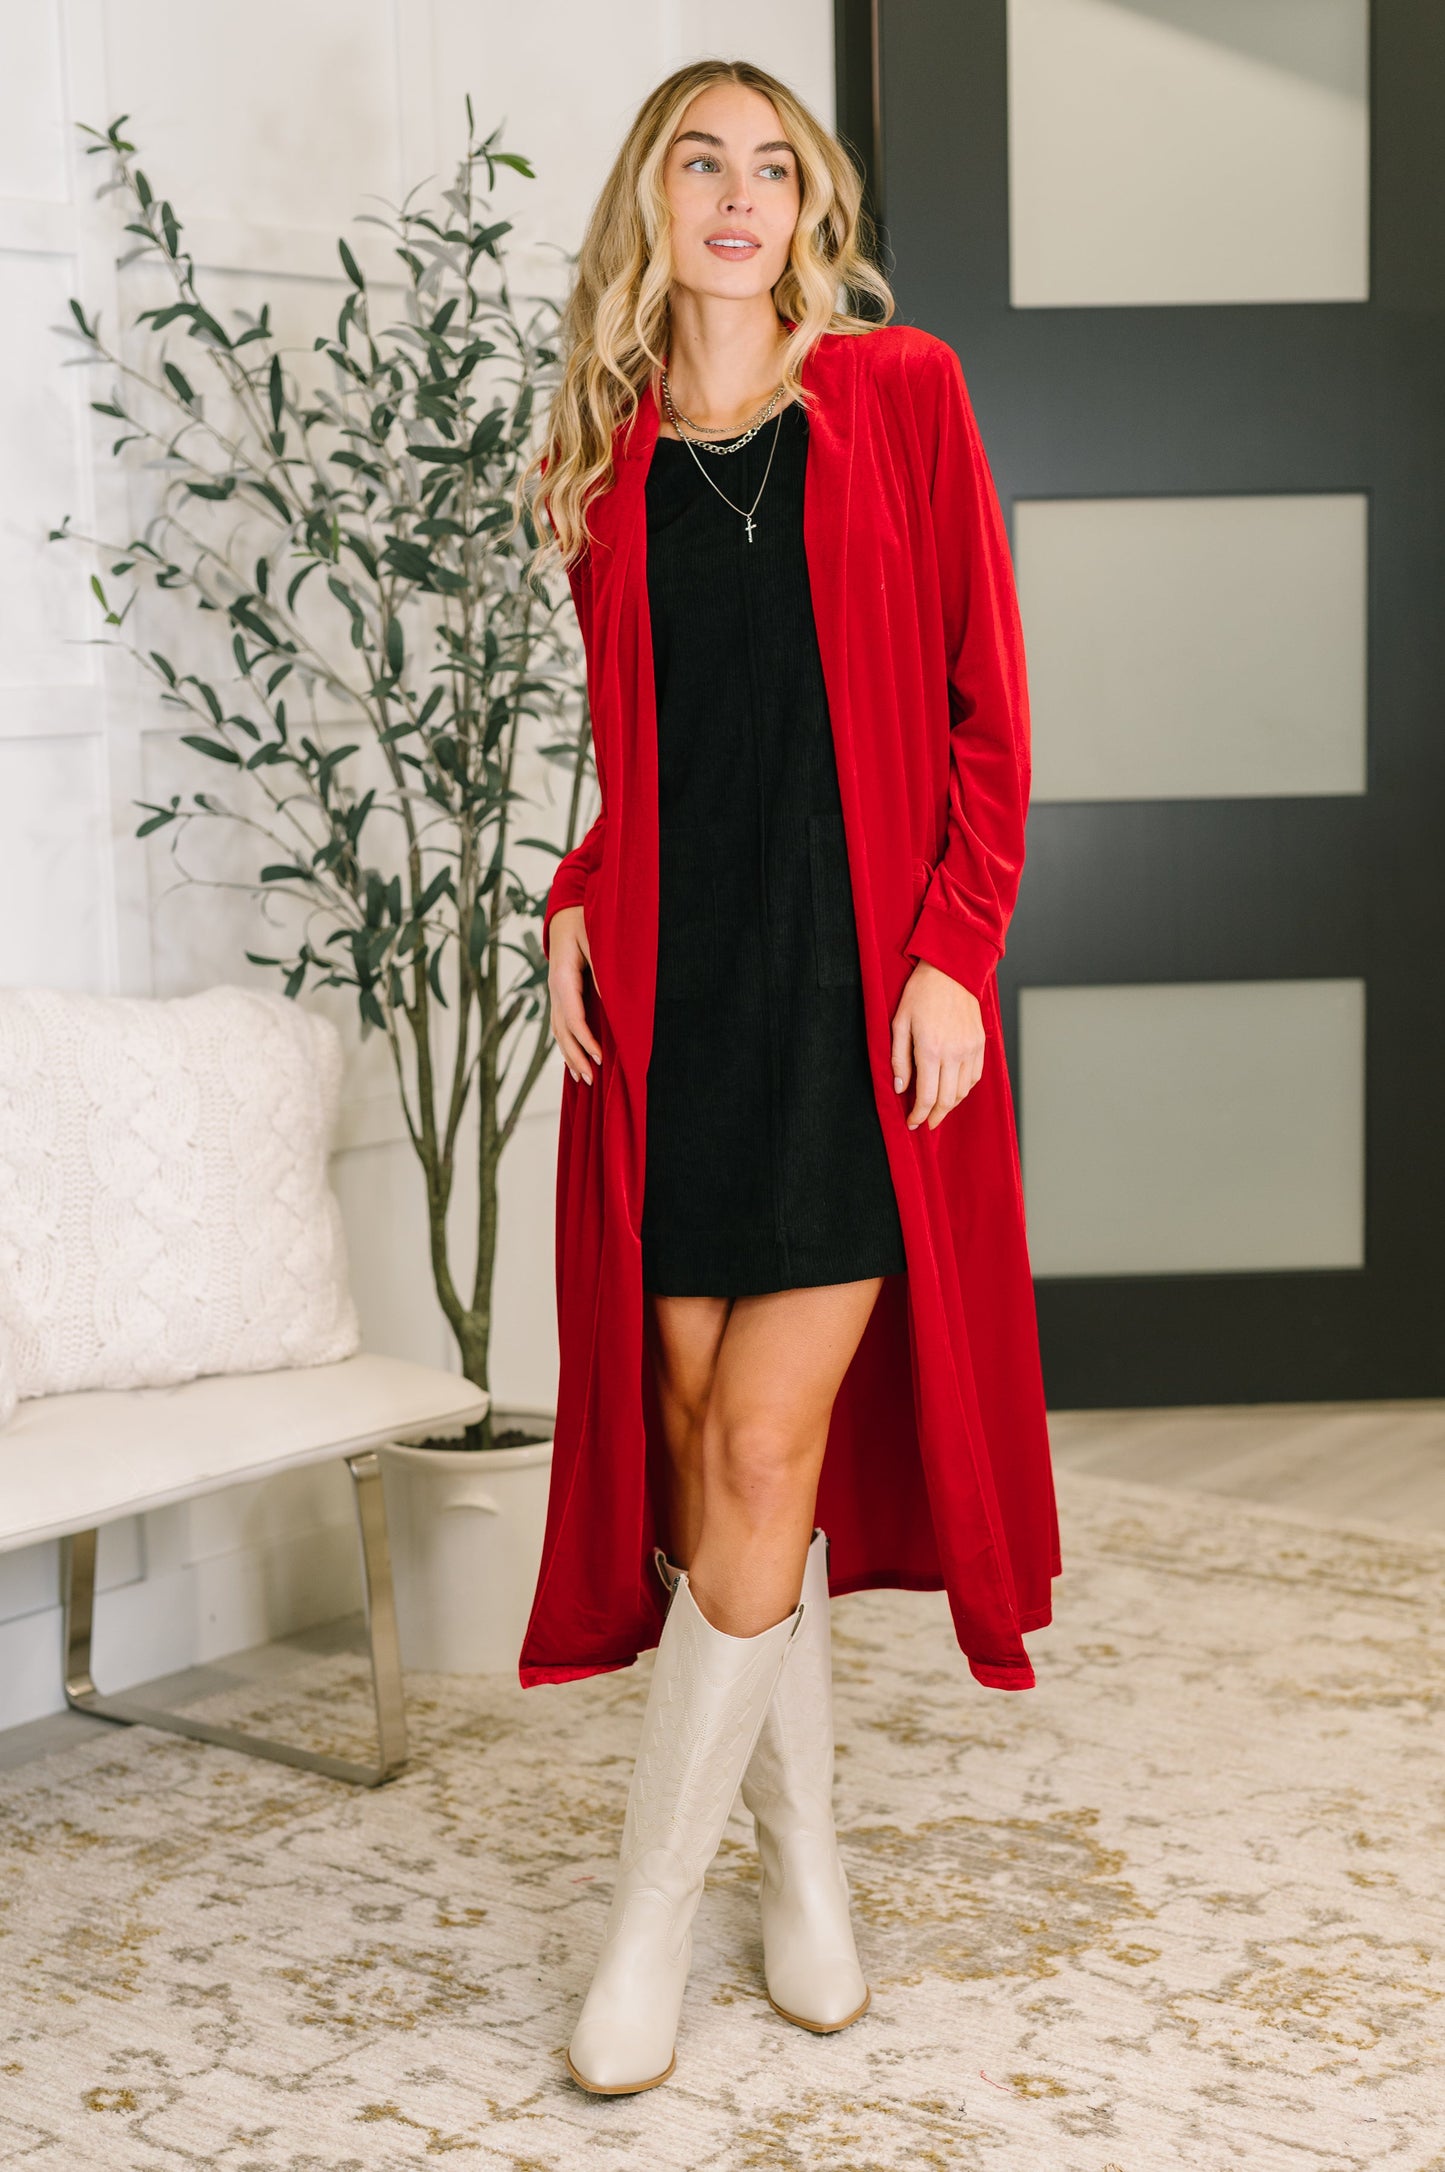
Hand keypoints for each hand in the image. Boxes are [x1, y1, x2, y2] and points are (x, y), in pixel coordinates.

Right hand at [548, 904, 602, 1085]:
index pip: (572, 1017)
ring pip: (559, 1031)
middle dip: (575, 1056)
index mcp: (562, 977)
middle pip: (561, 1031)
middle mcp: (555, 989)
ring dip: (569, 1055)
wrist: (566, 911)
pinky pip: (562, 1024)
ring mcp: (555, 993)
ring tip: (582, 1079)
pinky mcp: (561, 994)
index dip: (585, 1040)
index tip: (599, 1057)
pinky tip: (575, 1059)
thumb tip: (610, 1001)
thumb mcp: (595, 940)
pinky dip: (568, 1043)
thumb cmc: (584, 921)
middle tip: (591, 1079)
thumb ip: (601, 970)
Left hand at [889, 960, 984, 1129]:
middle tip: (925, 1123)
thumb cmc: (920, 994)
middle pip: (947, 1100)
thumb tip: (900, 1089)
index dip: (918, 1115)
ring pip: (963, 1092)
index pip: (927, 1097)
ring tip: (937, 1109)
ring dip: (950, 1105)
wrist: (950, 971)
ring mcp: (970, 1049)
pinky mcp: (980, 1044)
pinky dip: (964, 1090)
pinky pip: (975, 1077)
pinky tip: (953, 1091)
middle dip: (934, 1117)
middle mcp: (954, 1053)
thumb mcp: (899, 1024)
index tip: (912, 1122)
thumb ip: (899, 1059)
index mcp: (930, 1049)